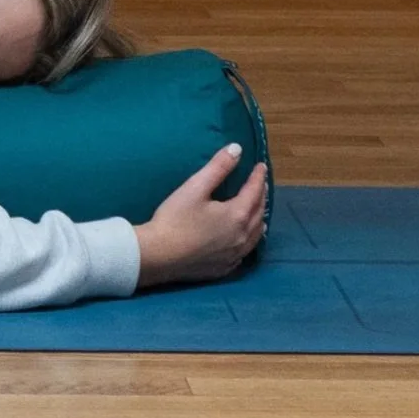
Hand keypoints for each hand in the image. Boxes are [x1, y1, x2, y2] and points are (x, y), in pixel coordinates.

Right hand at [134, 144, 268, 288]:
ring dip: (260, 220)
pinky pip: (245, 252)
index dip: (258, 177)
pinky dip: (250, 241)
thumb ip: (217, 167)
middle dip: (261, 197)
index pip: (254, 191)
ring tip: (260, 212)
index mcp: (237, 214)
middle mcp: (242, 236)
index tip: (261, 166)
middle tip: (260, 185)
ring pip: (256, 235)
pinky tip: (244, 240)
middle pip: (259, 213)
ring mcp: (234, 255)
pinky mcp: (224, 268)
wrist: (157, 257)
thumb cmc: (174, 220)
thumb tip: (237, 148)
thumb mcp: (194, 188)